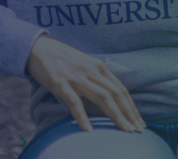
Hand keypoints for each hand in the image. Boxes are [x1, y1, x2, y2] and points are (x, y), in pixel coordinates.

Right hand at [25, 34, 145, 132]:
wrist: (39, 48)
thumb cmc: (63, 59)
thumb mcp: (85, 65)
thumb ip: (97, 79)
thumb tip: (109, 98)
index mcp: (100, 67)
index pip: (121, 89)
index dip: (131, 107)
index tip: (139, 121)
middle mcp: (92, 71)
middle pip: (116, 94)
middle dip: (129, 113)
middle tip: (138, 130)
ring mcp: (77, 77)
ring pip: (102, 97)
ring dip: (115, 115)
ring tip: (124, 130)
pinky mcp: (61, 84)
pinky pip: (75, 102)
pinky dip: (83, 116)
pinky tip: (89, 129)